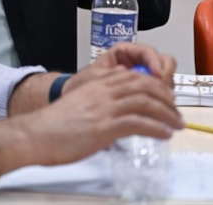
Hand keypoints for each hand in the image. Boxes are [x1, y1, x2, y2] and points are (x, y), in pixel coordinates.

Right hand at [27, 65, 182, 165]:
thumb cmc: (54, 125)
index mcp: (97, 84)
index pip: (134, 77)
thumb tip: (115, 107)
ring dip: (166, 114)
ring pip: (145, 102)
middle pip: (144, 86)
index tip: (165, 96)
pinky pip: (138, 123)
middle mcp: (103, 91)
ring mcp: (104, 107)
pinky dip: (156, 128)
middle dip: (165, 97)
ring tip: (177, 124)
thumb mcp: (80, 103)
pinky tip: (164, 135)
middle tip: (176, 111)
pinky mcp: (105, 126)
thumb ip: (98, 99)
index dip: (154, 84)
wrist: (36, 134)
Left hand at [63, 42, 176, 96]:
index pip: (147, 51)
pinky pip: (162, 93)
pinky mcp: (146, 92)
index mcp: (124, 53)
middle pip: (163, 62)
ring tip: (160, 103)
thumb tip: (126, 72)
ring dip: (166, 89)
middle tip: (163, 91)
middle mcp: (137, 63)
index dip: (155, 62)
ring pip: (166, 78)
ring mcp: (144, 77)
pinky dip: (163, 100)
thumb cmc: (82, 85)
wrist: (76, 100)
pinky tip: (157, 110)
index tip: (157, 75)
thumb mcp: (95, 77)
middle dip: (165, 75)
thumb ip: (111, 73)